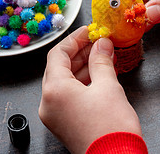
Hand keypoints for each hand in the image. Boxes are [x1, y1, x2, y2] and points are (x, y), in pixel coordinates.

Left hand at [39, 26, 141, 153]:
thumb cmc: (111, 129)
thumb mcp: (107, 86)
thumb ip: (101, 60)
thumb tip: (102, 44)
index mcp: (54, 90)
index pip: (58, 54)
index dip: (75, 39)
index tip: (89, 31)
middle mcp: (48, 103)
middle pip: (59, 67)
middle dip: (79, 52)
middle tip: (97, 42)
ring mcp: (55, 115)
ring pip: (64, 81)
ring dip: (81, 67)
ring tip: (101, 56)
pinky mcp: (64, 123)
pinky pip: (68, 95)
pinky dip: (81, 82)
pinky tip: (98, 74)